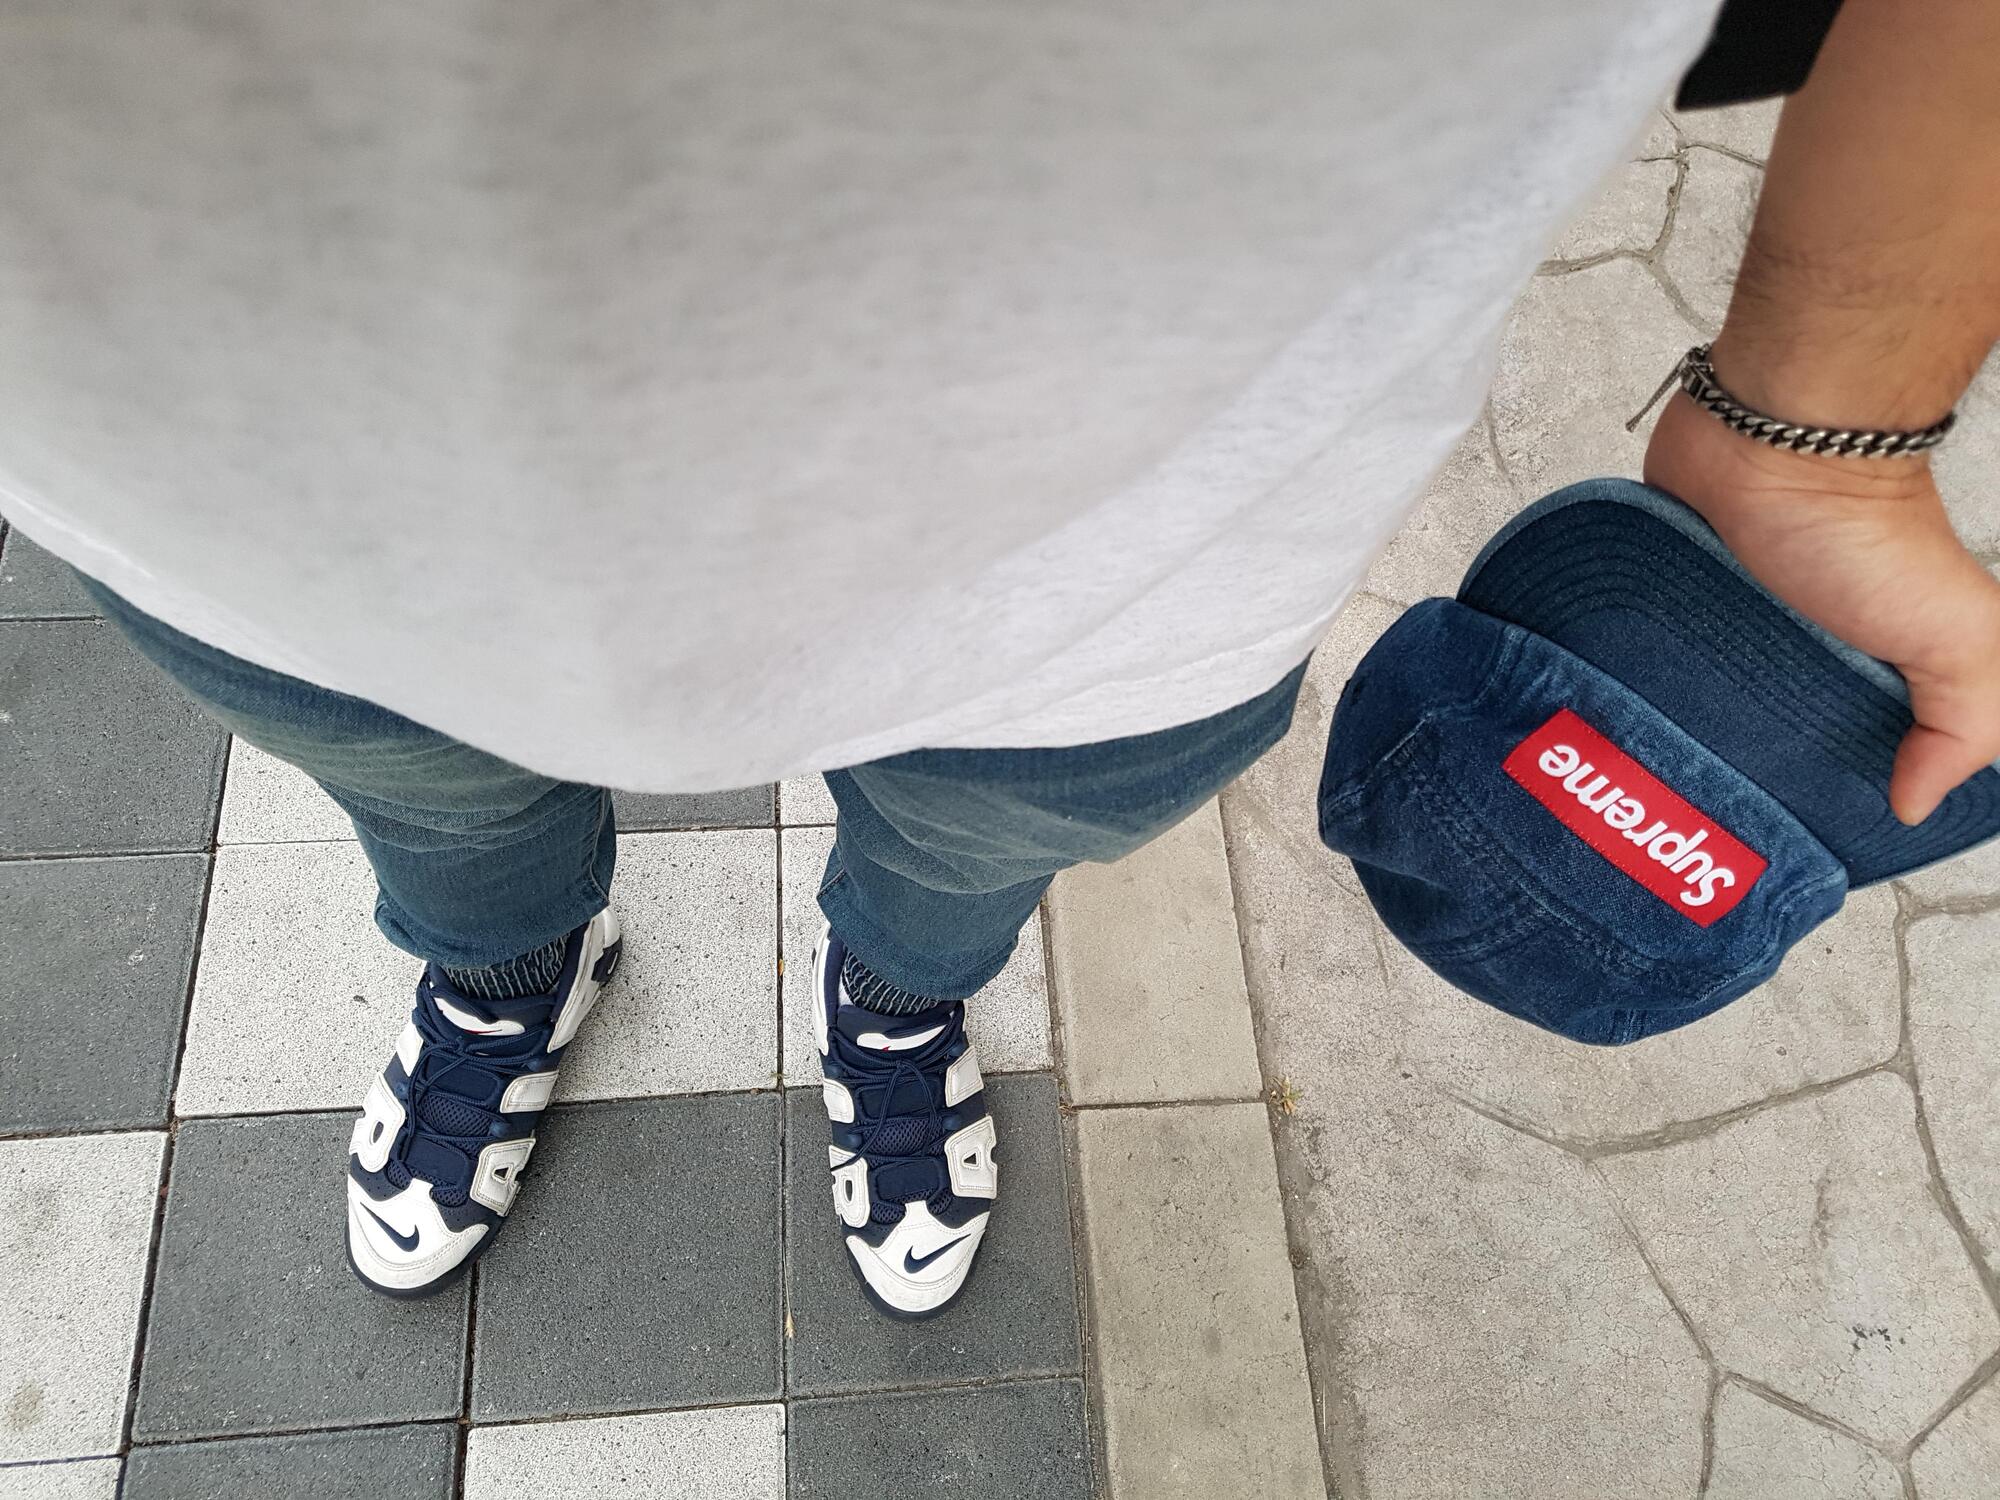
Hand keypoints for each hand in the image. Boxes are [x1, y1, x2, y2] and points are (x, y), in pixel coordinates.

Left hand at [1644, 391, 1999, 824]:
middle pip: (1764, 738)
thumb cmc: (1865, 529)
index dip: (1831, 794)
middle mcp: (1796, 650)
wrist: (1768, 441)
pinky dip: (1631, 684)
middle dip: (1741, 778)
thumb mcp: (1956, 635)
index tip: (1796, 835)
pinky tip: (1614, 727)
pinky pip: (1642, 654)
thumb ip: (1966, 721)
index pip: (1852, 750)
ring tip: (1646, 790)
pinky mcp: (1665, 597)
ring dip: (1678, 737)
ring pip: (1696, 706)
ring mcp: (1725, 625)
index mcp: (1872, 668)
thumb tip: (1915, 802)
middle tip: (1706, 825)